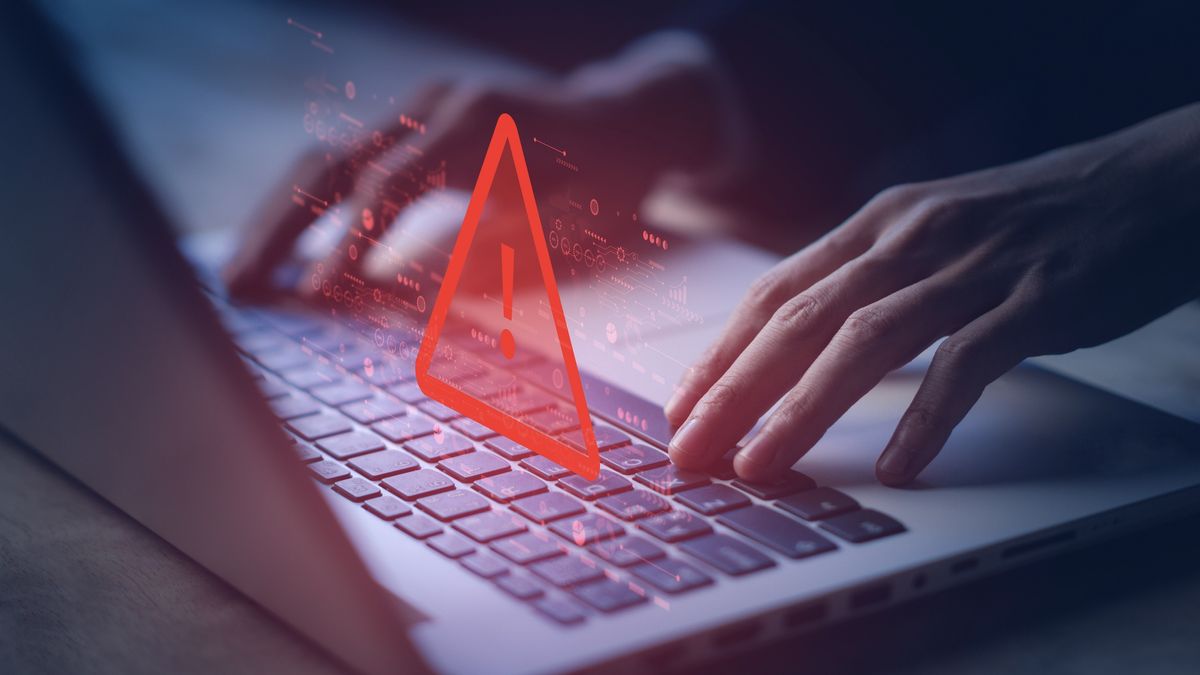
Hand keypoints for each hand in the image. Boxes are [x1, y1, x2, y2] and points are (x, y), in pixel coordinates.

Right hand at [223, 31, 727, 299]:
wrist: (634, 116)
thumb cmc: (614, 178)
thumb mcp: (576, 224)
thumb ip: (502, 261)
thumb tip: (418, 314)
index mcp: (480, 125)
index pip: (389, 185)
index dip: (349, 243)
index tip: (314, 296)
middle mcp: (441, 103)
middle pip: (336, 163)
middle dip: (281, 229)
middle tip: (239, 290)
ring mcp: (424, 106)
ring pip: (329, 159)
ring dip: (280, 220)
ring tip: (242, 277)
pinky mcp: (416, 122)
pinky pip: (350, 162)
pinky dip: (312, 208)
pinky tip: (285, 251)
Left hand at [665, 103, 1199, 485]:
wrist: (1150, 184)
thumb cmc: (1032, 219)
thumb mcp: (933, 231)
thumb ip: (870, 278)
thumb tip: (799, 341)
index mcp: (878, 224)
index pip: (776, 293)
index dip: (721, 354)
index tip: (682, 408)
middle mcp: (911, 239)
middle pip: (800, 320)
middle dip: (735, 392)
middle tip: (693, 452)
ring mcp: (972, 268)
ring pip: (865, 340)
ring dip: (803, 409)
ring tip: (760, 467)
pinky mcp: (1035, 300)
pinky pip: (967, 363)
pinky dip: (925, 417)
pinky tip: (896, 465)